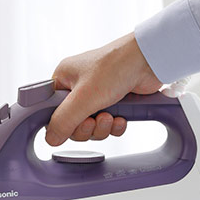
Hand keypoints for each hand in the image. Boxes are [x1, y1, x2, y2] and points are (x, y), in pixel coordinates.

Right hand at [45, 32, 161, 145]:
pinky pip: (107, 124)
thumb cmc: (116, 66)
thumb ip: (64, 120)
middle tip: (94, 121)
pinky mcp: (113, 101)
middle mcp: (77, 86)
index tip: (72, 125)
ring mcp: (96, 94)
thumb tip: (51, 138)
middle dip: (85, 127)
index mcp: (63, 79)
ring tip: (111, 117)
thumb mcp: (84, 97)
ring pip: (90, 126)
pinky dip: (114, 126)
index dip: (61, 123)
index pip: (50, 110)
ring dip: (101, 128)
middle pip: (71, 122)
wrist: (149, 61)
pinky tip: (120, 119)